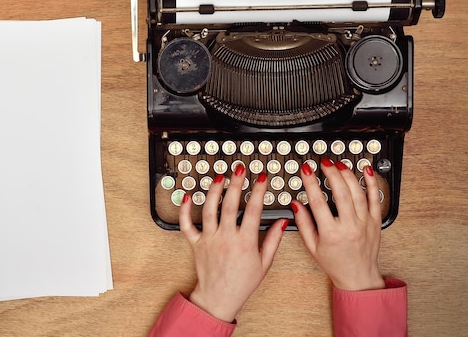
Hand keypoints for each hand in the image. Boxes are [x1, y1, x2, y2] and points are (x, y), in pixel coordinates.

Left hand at [179, 165, 287, 321]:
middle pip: (230, 205)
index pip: (253, 211)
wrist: (218, 298)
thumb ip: (273, 240)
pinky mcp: (195, 243)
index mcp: (245, 243)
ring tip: (219, 176)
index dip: (258, 192)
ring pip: (209, 210)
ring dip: (214, 190)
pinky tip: (188, 196)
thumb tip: (283, 221)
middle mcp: (225, 238)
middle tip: (239, 168)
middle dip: (236, 183)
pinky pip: (186, 225)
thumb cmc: (242, 283)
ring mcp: (209, 239)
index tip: (261, 178)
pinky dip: (185, 210)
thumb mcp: (264, 263)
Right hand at [292, 158, 385, 290]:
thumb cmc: (335, 263)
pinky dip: (371, 182)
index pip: (318, 202)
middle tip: (324, 162)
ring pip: (358, 193)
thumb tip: (296, 204)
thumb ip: (303, 224)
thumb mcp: (312, 247)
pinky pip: (375, 199)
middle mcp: (350, 227)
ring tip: (339, 164)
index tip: (306, 170)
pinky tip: (366, 170)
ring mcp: (365, 223)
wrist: (358, 277)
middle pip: (340, 193)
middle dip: (331, 173)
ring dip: (348, 175)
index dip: (311, 183)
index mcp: (331, 234)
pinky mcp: (375, 222)